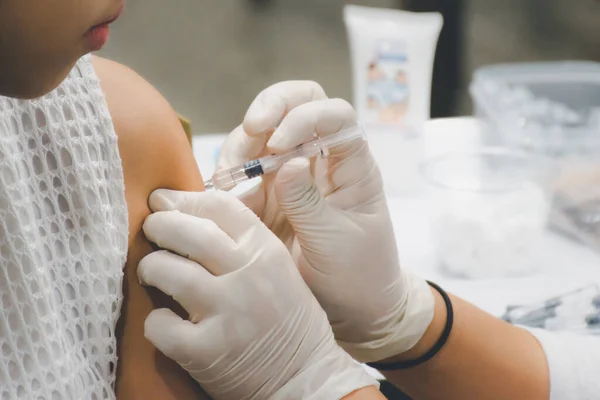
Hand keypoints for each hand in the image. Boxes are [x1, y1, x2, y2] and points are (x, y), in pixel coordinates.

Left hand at [138, 190, 376, 399]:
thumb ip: (244, 244)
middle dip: (160, 225)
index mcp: (267, 252)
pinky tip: (163, 321)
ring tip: (150, 272)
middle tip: (151, 229)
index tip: (164, 200)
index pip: (220, 206)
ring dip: (151, 267)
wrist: (305, 378)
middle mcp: (248, 276)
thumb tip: (193, 213)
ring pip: (168, 270)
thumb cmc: (288, 321)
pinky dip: (156, 322)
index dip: (186, 199)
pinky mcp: (206, 349)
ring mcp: (227, 311)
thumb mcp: (279, 270)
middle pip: (190, 232)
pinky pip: (160, 324)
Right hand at [218, 81, 434, 361]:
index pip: (334, 114)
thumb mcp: (336, 240)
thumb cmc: (358, 274)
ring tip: (233, 181)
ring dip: (241, 149)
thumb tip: (286, 163)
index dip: (306, 117)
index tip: (282, 144)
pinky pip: (238, 174)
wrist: (349, 311)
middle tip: (251, 129)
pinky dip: (227, 179)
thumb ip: (308, 203)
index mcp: (350, 165)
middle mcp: (317, 161)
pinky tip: (226, 197)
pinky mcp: (262, 198)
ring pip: (259, 138)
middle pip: (294, 106)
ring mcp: (287, 177)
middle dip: (269, 107)